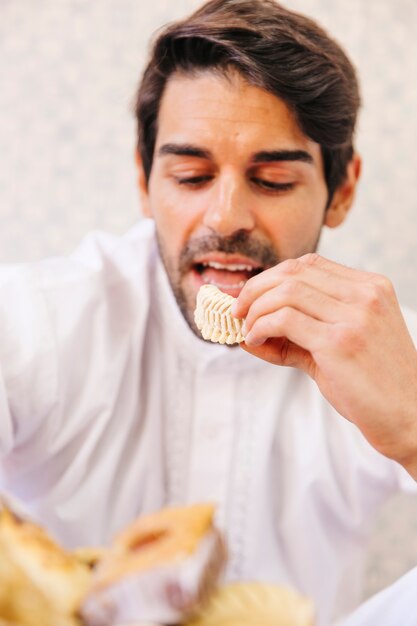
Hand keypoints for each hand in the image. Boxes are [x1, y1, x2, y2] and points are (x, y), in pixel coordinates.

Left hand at [233, 253, 416, 476]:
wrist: (410, 418)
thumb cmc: (374, 385)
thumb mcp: (340, 346)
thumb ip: (296, 334)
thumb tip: (246, 330)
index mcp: (371, 288)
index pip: (310, 264)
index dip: (272, 277)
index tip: (250, 296)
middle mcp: (366, 295)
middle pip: (293, 272)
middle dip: (256, 288)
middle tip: (237, 310)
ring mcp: (355, 316)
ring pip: (286, 291)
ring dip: (255, 308)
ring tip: (247, 329)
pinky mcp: (340, 342)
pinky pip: (285, 319)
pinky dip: (261, 326)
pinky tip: (256, 339)